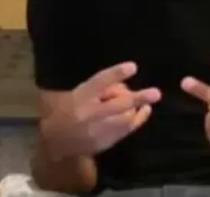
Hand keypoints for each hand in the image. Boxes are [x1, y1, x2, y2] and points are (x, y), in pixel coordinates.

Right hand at [42, 62, 160, 158]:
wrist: (53, 142)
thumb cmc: (66, 110)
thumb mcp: (77, 93)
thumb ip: (99, 88)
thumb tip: (124, 86)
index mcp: (79, 98)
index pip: (99, 83)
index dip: (115, 74)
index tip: (133, 66)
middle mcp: (89, 115)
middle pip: (117, 106)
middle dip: (137, 99)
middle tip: (156, 93)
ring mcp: (98, 132)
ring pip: (125, 119)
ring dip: (136, 108)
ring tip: (144, 101)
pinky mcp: (105, 143)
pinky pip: (127, 131)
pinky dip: (138, 119)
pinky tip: (145, 110)